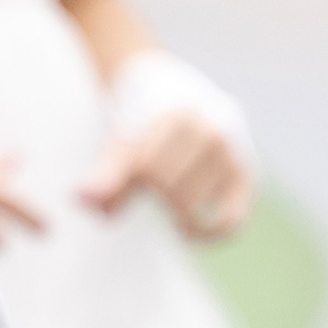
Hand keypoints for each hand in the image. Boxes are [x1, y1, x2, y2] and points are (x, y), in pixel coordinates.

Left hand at [77, 107, 252, 240]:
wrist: (179, 91)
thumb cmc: (144, 121)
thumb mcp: (122, 139)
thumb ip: (104, 171)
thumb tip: (81, 200)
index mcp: (178, 112)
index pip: (143, 166)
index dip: (118, 186)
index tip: (106, 196)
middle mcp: (212, 129)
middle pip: (165, 186)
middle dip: (145, 196)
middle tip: (134, 194)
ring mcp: (234, 152)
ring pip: (191, 203)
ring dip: (171, 212)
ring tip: (164, 205)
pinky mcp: (247, 174)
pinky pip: (231, 219)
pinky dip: (208, 234)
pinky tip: (186, 235)